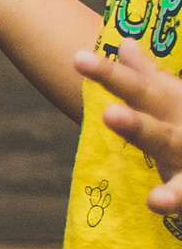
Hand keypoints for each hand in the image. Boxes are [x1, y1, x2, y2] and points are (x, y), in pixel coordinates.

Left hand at [74, 40, 181, 212]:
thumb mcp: (173, 101)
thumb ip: (147, 77)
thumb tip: (125, 44)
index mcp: (171, 110)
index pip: (138, 90)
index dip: (109, 75)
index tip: (77, 59)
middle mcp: (181, 134)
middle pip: (159, 134)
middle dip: (138, 127)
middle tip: (111, 115)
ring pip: (180, 169)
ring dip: (173, 190)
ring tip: (156, 200)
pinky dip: (176, 199)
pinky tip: (158, 204)